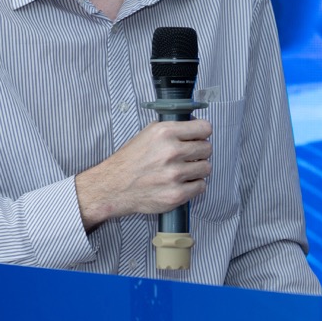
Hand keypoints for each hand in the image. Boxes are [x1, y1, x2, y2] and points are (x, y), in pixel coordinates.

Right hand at [74, 118, 212, 230]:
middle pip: (207, 148)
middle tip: (189, 156)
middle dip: (199, 152)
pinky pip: (201, 186)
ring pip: (206, 168)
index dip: (202, 133)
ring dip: (197, 170)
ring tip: (183, 171)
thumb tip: (194, 126)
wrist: (114, 187)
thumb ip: (172, 129)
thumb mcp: (148, 133)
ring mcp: (175, 174)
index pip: (205, 128)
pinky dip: (193, 186)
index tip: (199, 138)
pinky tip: (180, 183)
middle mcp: (171, 151)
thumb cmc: (131, 161)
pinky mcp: (177, 194)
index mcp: (165, 132)